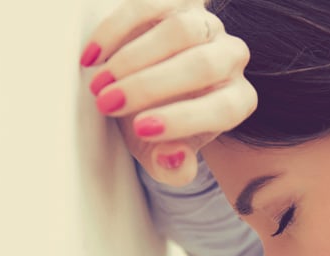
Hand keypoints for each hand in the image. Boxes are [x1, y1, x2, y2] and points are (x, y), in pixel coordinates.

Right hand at [81, 1, 256, 186]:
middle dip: (150, 87)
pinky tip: (92, 57)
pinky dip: (116, 30)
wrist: (147, 85)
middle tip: (108, 104)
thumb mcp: (160, 151)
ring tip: (99, 84)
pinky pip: (151, 5)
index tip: (142, 130)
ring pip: (181, 30)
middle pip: (202, 66)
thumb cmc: (158, 120)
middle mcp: (230, 59)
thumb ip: (170, 166)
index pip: (225, 108)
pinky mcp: (176, 2)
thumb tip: (174, 160)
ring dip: (133, 58)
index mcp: (237, 99)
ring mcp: (206, 26)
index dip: (185, 119)